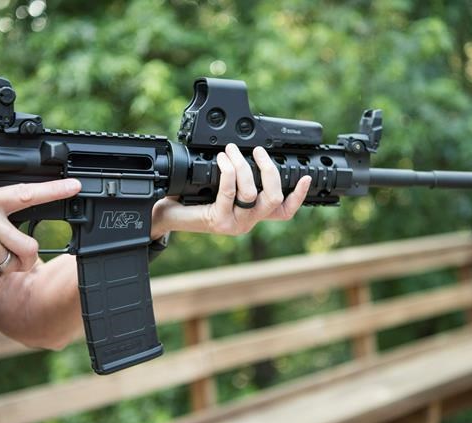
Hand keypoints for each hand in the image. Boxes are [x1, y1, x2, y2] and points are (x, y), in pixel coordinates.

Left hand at [151, 144, 310, 237]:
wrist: (165, 216)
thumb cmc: (189, 200)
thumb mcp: (217, 188)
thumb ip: (236, 178)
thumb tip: (247, 151)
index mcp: (251, 215)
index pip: (283, 211)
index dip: (298, 196)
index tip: (306, 177)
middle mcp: (247, 222)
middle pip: (274, 199)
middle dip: (270, 171)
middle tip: (258, 152)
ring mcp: (234, 224)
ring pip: (253, 194)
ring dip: (243, 166)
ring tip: (231, 150)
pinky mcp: (219, 222)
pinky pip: (231, 192)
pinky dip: (229, 172)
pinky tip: (223, 160)